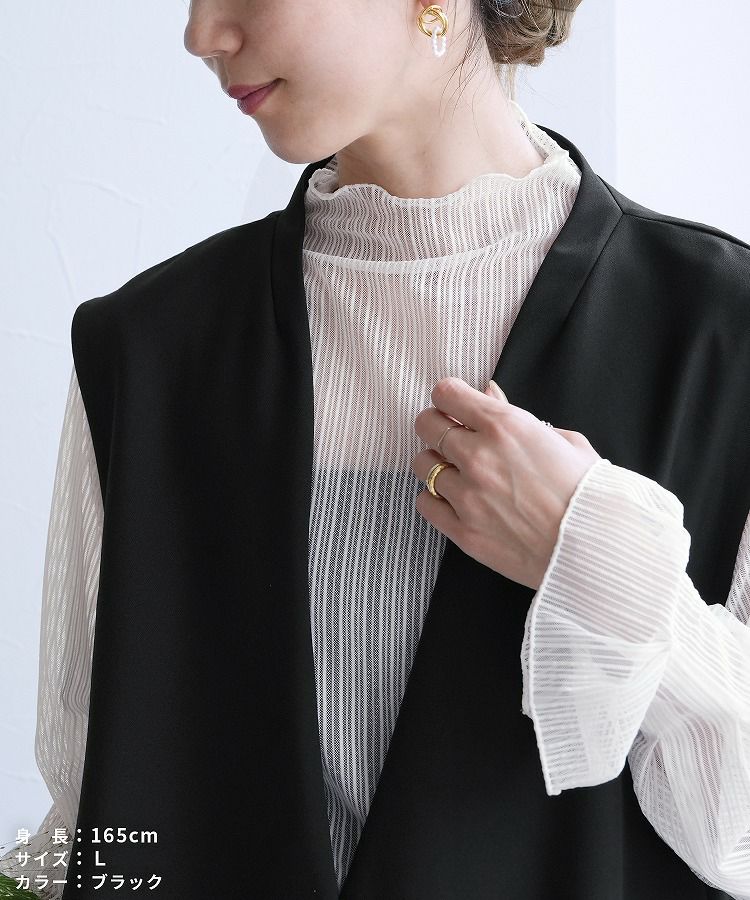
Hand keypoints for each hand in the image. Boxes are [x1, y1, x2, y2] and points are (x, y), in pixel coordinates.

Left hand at [411, 377, 601, 590]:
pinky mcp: (463, 531)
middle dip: (437, 426)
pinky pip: (425, 504)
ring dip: (437, 464)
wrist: (597, 547)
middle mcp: (479, 456)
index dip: (448, 397)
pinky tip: (456, 501)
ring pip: (423, 465)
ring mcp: (467, 495)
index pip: (445, 393)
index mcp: (505, 426)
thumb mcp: (564, 440)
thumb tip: (488, 395)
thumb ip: (515, 416)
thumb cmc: (588, 492)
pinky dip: (436, 500)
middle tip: (452, 437)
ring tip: (459, 473)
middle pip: (426, 425)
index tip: (455, 406)